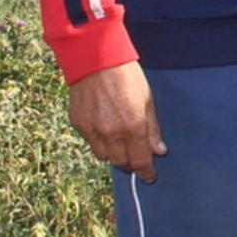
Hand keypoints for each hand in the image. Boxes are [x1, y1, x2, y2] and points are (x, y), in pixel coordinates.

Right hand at [67, 62, 166, 181]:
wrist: (96, 59)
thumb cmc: (127, 76)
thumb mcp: (148, 100)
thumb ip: (152, 128)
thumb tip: (159, 151)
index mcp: (132, 126)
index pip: (140, 160)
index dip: (146, 172)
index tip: (149, 177)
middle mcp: (110, 132)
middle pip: (120, 162)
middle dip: (130, 163)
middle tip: (137, 158)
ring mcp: (91, 129)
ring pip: (103, 156)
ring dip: (114, 154)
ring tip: (121, 143)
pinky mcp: (78, 124)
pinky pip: (90, 142)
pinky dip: (99, 142)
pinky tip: (106, 129)